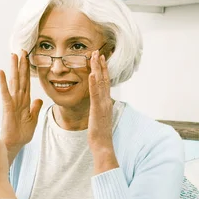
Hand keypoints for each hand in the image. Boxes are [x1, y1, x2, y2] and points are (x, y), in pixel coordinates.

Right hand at [0, 50, 42, 163]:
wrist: (14, 145)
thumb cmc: (21, 135)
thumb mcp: (33, 121)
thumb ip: (35, 109)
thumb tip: (39, 99)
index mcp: (24, 102)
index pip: (27, 83)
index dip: (27, 70)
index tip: (28, 58)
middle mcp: (18, 100)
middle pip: (20, 79)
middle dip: (21, 64)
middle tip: (21, 49)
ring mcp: (12, 103)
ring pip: (14, 82)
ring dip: (13, 68)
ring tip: (13, 55)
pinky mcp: (7, 107)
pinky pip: (5, 93)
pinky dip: (3, 82)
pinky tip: (0, 72)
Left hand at [88, 52, 118, 173]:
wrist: (103, 146)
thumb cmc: (100, 135)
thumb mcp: (99, 119)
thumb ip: (99, 110)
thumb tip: (98, 106)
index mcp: (106, 103)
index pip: (105, 83)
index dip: (103, 70)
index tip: (100, 59)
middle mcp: (106, 101)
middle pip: (104, 79)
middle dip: (100, 65)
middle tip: (97, 52)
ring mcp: (103, 105)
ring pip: (101, 83)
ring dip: (97, 69)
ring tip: (94, 57)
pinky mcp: (97, 110)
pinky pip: (95, 94)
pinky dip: (94, 84)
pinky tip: (92, 74)